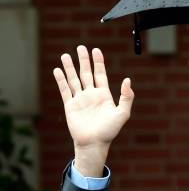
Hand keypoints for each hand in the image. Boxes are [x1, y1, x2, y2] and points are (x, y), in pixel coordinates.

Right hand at [53, 45, 133, 176]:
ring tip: (66, 55)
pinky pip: (65, 90)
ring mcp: (80, 100)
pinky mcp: (70, 106)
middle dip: (84, 61)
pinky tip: (58, 70)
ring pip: (74, 79)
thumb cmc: (109, 131)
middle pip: (87, 73)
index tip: (96, 50)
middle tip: (81, 47)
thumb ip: (126, 97)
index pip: (100, 74)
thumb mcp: (122, 113)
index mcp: (104, 96)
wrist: (94, 143)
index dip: (98, 62)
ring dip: (70, 67)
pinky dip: (61, 80)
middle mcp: (91, 95)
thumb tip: (128, 80)